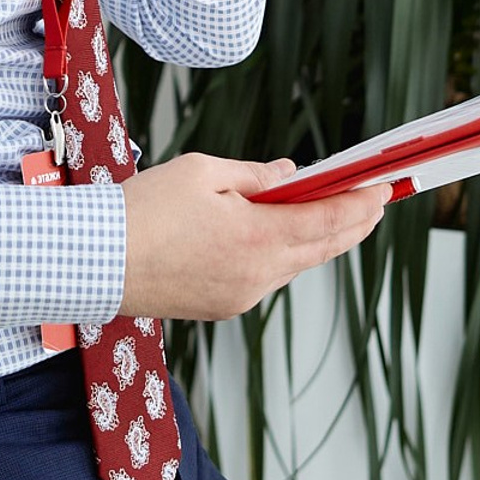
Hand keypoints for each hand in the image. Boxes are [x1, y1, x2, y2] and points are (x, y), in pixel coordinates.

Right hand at [118, 153, 388, 320]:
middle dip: (351, 223)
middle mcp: (258, 275)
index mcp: (256, 237)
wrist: (97, 260)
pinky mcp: (223, 306)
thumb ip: (253, 175)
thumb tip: (288, 174)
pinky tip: (277, 235)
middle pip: (321, 249)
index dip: (359, 203)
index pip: (327, 220)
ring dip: (317, 240)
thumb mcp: (201, 172)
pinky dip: (282, 255)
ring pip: (295, 265)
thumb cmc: (143, 210)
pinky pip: (267, 278)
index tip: (382, 188)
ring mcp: (242, 296)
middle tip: (371, 201)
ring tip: (330, 213)